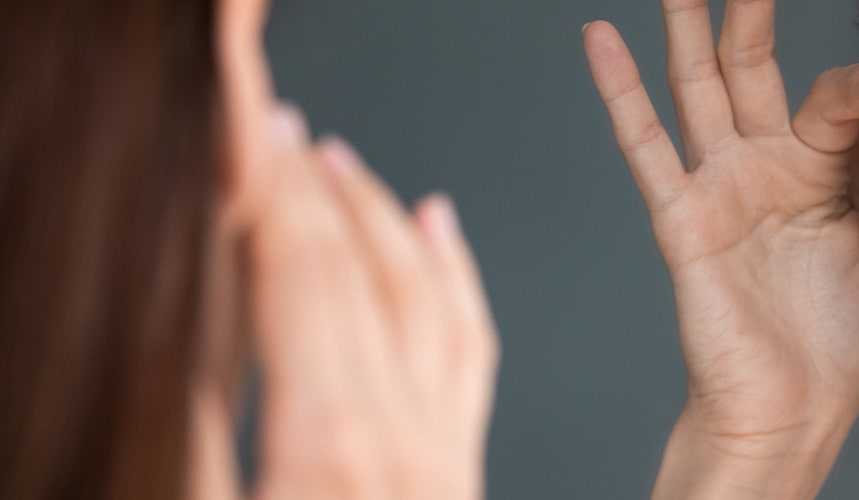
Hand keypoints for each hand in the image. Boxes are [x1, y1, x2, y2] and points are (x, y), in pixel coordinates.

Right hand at [232, 106, 497, 499]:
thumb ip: (198, 433)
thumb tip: (174, 336)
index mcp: (327, 438)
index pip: (301, 278)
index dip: (277, 196)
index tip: (255, 137)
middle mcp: (399, 434)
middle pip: (360, 277)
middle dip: (322, 195)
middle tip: (287, 136)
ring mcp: (441, 455)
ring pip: (427, 303)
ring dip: (385, 224)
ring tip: (350, 171)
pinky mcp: (460, 476)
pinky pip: (472, 357)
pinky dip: (456, 283)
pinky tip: (441, 237)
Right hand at [580, 0, 858, 495]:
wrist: (797, 408)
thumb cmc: (847, 341)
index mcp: (826, 170)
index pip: (838, 100)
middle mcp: (768, 165)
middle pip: (753, 65)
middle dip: (750, 9)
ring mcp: (722, 185)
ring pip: (698, 86)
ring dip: (687, 26)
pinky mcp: (683, 218)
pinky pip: (646, 147)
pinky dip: (620, 90)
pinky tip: (601, 38)